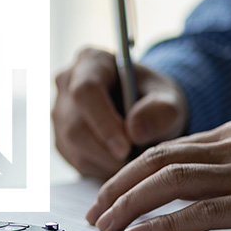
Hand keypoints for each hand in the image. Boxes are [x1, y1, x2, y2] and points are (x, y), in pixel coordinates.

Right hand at [52, 47, 188, 179]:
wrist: (146, 111)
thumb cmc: (155, 100)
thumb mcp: (170, 100)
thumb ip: (161, 111)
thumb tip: (135, 131)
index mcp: (91, 61)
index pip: (85, 91)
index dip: (103, 122)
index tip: (127, 147)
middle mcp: (67, 84)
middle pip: (75, 126)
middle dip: (107, 151)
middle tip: (138, 160)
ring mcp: (60, 112)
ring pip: (74, 147)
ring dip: (107, 162)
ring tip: (134, 159)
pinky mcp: (61, 138)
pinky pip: (76, 161)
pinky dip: (102, 168)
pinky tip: (121, 161)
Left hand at [86, 120, 230, 230]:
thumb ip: (226, 161)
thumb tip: (182, 178)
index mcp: (230, 135)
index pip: (165, 148)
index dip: (129, 171)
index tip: (107, 191)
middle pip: (157, 160)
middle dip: (117, 185)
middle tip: (94, 210)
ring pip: (170, 180)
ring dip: (130, 203)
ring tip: (106, 223)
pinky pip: (201, 211)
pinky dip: (165, 223)